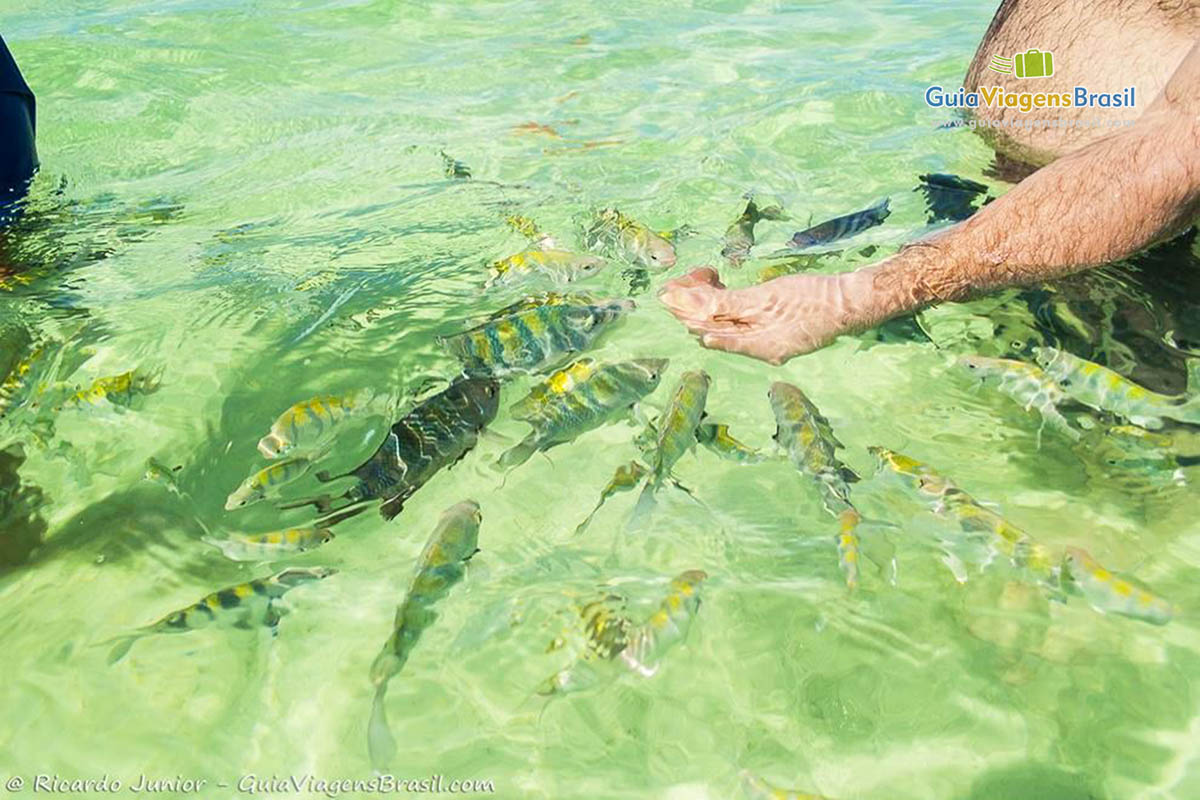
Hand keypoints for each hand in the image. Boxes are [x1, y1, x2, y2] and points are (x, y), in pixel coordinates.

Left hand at [657, 266, 877, 364]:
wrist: (851, 301)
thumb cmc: (814, 299)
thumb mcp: (769, 300)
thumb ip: (731, 307)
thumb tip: (697, 314)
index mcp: (757, 346)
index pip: (709, 330)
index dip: (686, 311)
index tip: (668, 293)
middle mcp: (757, 347)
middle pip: (714, 327)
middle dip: (691, 305)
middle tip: (674, 283)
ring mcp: (765, 338)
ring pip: (725, 321)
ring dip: (706, 300)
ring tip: (695, 276)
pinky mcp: (772, 326)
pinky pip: (740, 317)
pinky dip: (726, 301)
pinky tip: (715, 282)